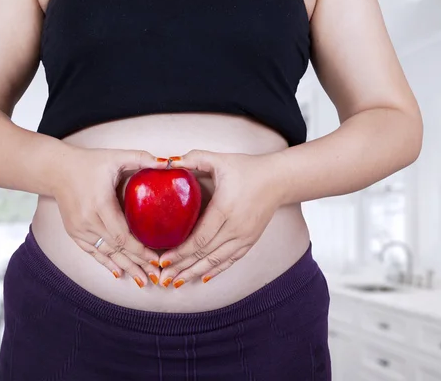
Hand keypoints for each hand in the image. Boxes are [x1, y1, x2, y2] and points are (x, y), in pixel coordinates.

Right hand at [52, 146, 167, 287]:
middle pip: (117, 249)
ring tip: (143, 281)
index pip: (122, 236)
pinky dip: (107, 263)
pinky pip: (92, 252)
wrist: (57, 169)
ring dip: (126, 268)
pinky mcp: (73, 232)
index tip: (157, 259)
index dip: (140, 251)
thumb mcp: (115, 156)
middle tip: (157, 277)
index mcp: (100, 204)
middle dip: (138, 264)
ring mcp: (79, 229)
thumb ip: (142, 158)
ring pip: (106, 253)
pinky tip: (119, 273)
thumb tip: (168, 162)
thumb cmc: (89, 162)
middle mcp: (88, 221)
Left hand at [158, 150, 284, 287]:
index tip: (162, 259)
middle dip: (182, 267)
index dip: (180, 252)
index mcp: (225, 209)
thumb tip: (166, 162)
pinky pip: (230, 260)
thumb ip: (193, 158)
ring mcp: (245, 237)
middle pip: (205, 254)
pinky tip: (201, 278)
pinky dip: (215, 271)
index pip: (199, 238)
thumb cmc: (246, 168)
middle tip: (162, 278)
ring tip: (175, 282)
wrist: (277, 180)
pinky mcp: (250, 241)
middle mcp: (236, 228)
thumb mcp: (219, 160)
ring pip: (216, 261)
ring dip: (194, 273)